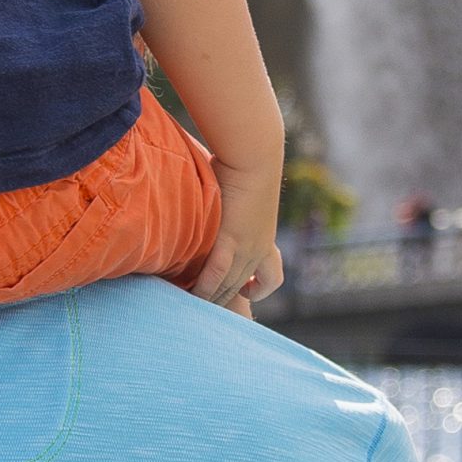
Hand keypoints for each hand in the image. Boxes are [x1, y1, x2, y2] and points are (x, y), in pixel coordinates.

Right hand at [193, 159, 283, 312]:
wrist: (256, 155)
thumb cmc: (248, 164)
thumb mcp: (245, 192)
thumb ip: (233, 204)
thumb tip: (219, 197)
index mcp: (266, 239)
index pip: (271, 278)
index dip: (259, 289)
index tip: (246, 292)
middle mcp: (259, 248)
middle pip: (241, 287)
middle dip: (223, 300)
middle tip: (202, 307)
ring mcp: (247, 246)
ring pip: (228, 285)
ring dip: (210, 298)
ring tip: (191, 306)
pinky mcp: (231, 239)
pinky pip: (217, 273)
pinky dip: (204, 287)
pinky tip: (191, 294)